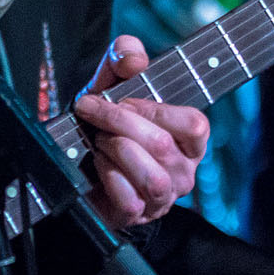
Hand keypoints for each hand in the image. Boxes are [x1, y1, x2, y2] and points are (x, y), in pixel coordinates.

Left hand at [72, 34, 209, 226]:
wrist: (78, 164)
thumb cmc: (107, 124)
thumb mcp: (112, 84)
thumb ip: (124, 59)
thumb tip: (133, 58)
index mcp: (189, 141)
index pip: (195, 125)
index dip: (156, 110)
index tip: (125, 100)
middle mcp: (183, 172)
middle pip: (161, 145)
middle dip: (119, 122)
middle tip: (94, 112)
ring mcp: (162, 198)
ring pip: (151, 177)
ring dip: (115, 151)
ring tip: (100, 142)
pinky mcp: (136, 216)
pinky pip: (129, 199)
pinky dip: (107, 177)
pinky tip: (98, 165)